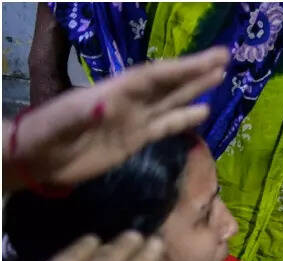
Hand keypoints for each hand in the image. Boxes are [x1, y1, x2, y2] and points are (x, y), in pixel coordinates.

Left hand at [5, 46, 227, 189]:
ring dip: (194, 89)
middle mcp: (129, 102)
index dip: (183, 68)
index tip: (210, 59)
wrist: (36, 159)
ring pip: (170, 101)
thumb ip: (81, 114)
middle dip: (195, 70)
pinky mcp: (134, 140)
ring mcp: (133, 120)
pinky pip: (165, 126)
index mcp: (113, 94)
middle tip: (225, 57)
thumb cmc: (43, 137)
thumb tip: (106, 105)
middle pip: (168, 83)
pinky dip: (184, 118)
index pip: (154, 77)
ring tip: (220, 76)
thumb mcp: (58, 125)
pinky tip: (204, 112)